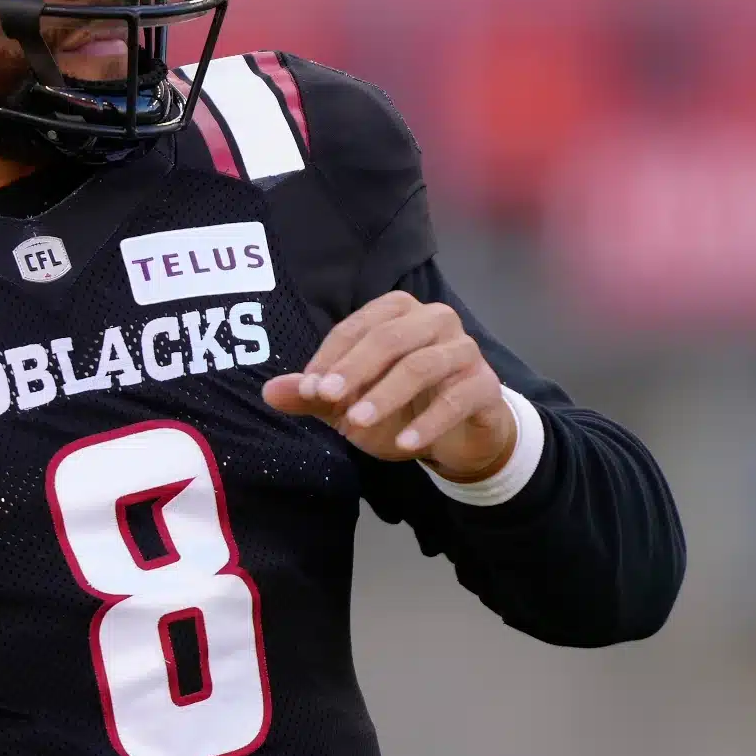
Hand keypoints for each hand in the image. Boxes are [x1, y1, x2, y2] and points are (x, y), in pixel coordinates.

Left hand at [262, 291, 516, 479]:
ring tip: (358, 423)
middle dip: (353, 369)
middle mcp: (434, 319)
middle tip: (325, 399)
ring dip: (385, 395)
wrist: (459, 434)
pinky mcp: (486, 385)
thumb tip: (269, 392)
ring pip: (422, 364)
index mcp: (397, 311)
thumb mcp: (351, 401)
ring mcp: (464, 350)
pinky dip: (428, 422)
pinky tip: (406, 444)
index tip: (308, 389)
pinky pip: (457, 399)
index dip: (330, 357)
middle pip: (389, 338)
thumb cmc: (401, 406)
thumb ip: (314, 395)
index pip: (356, 327)